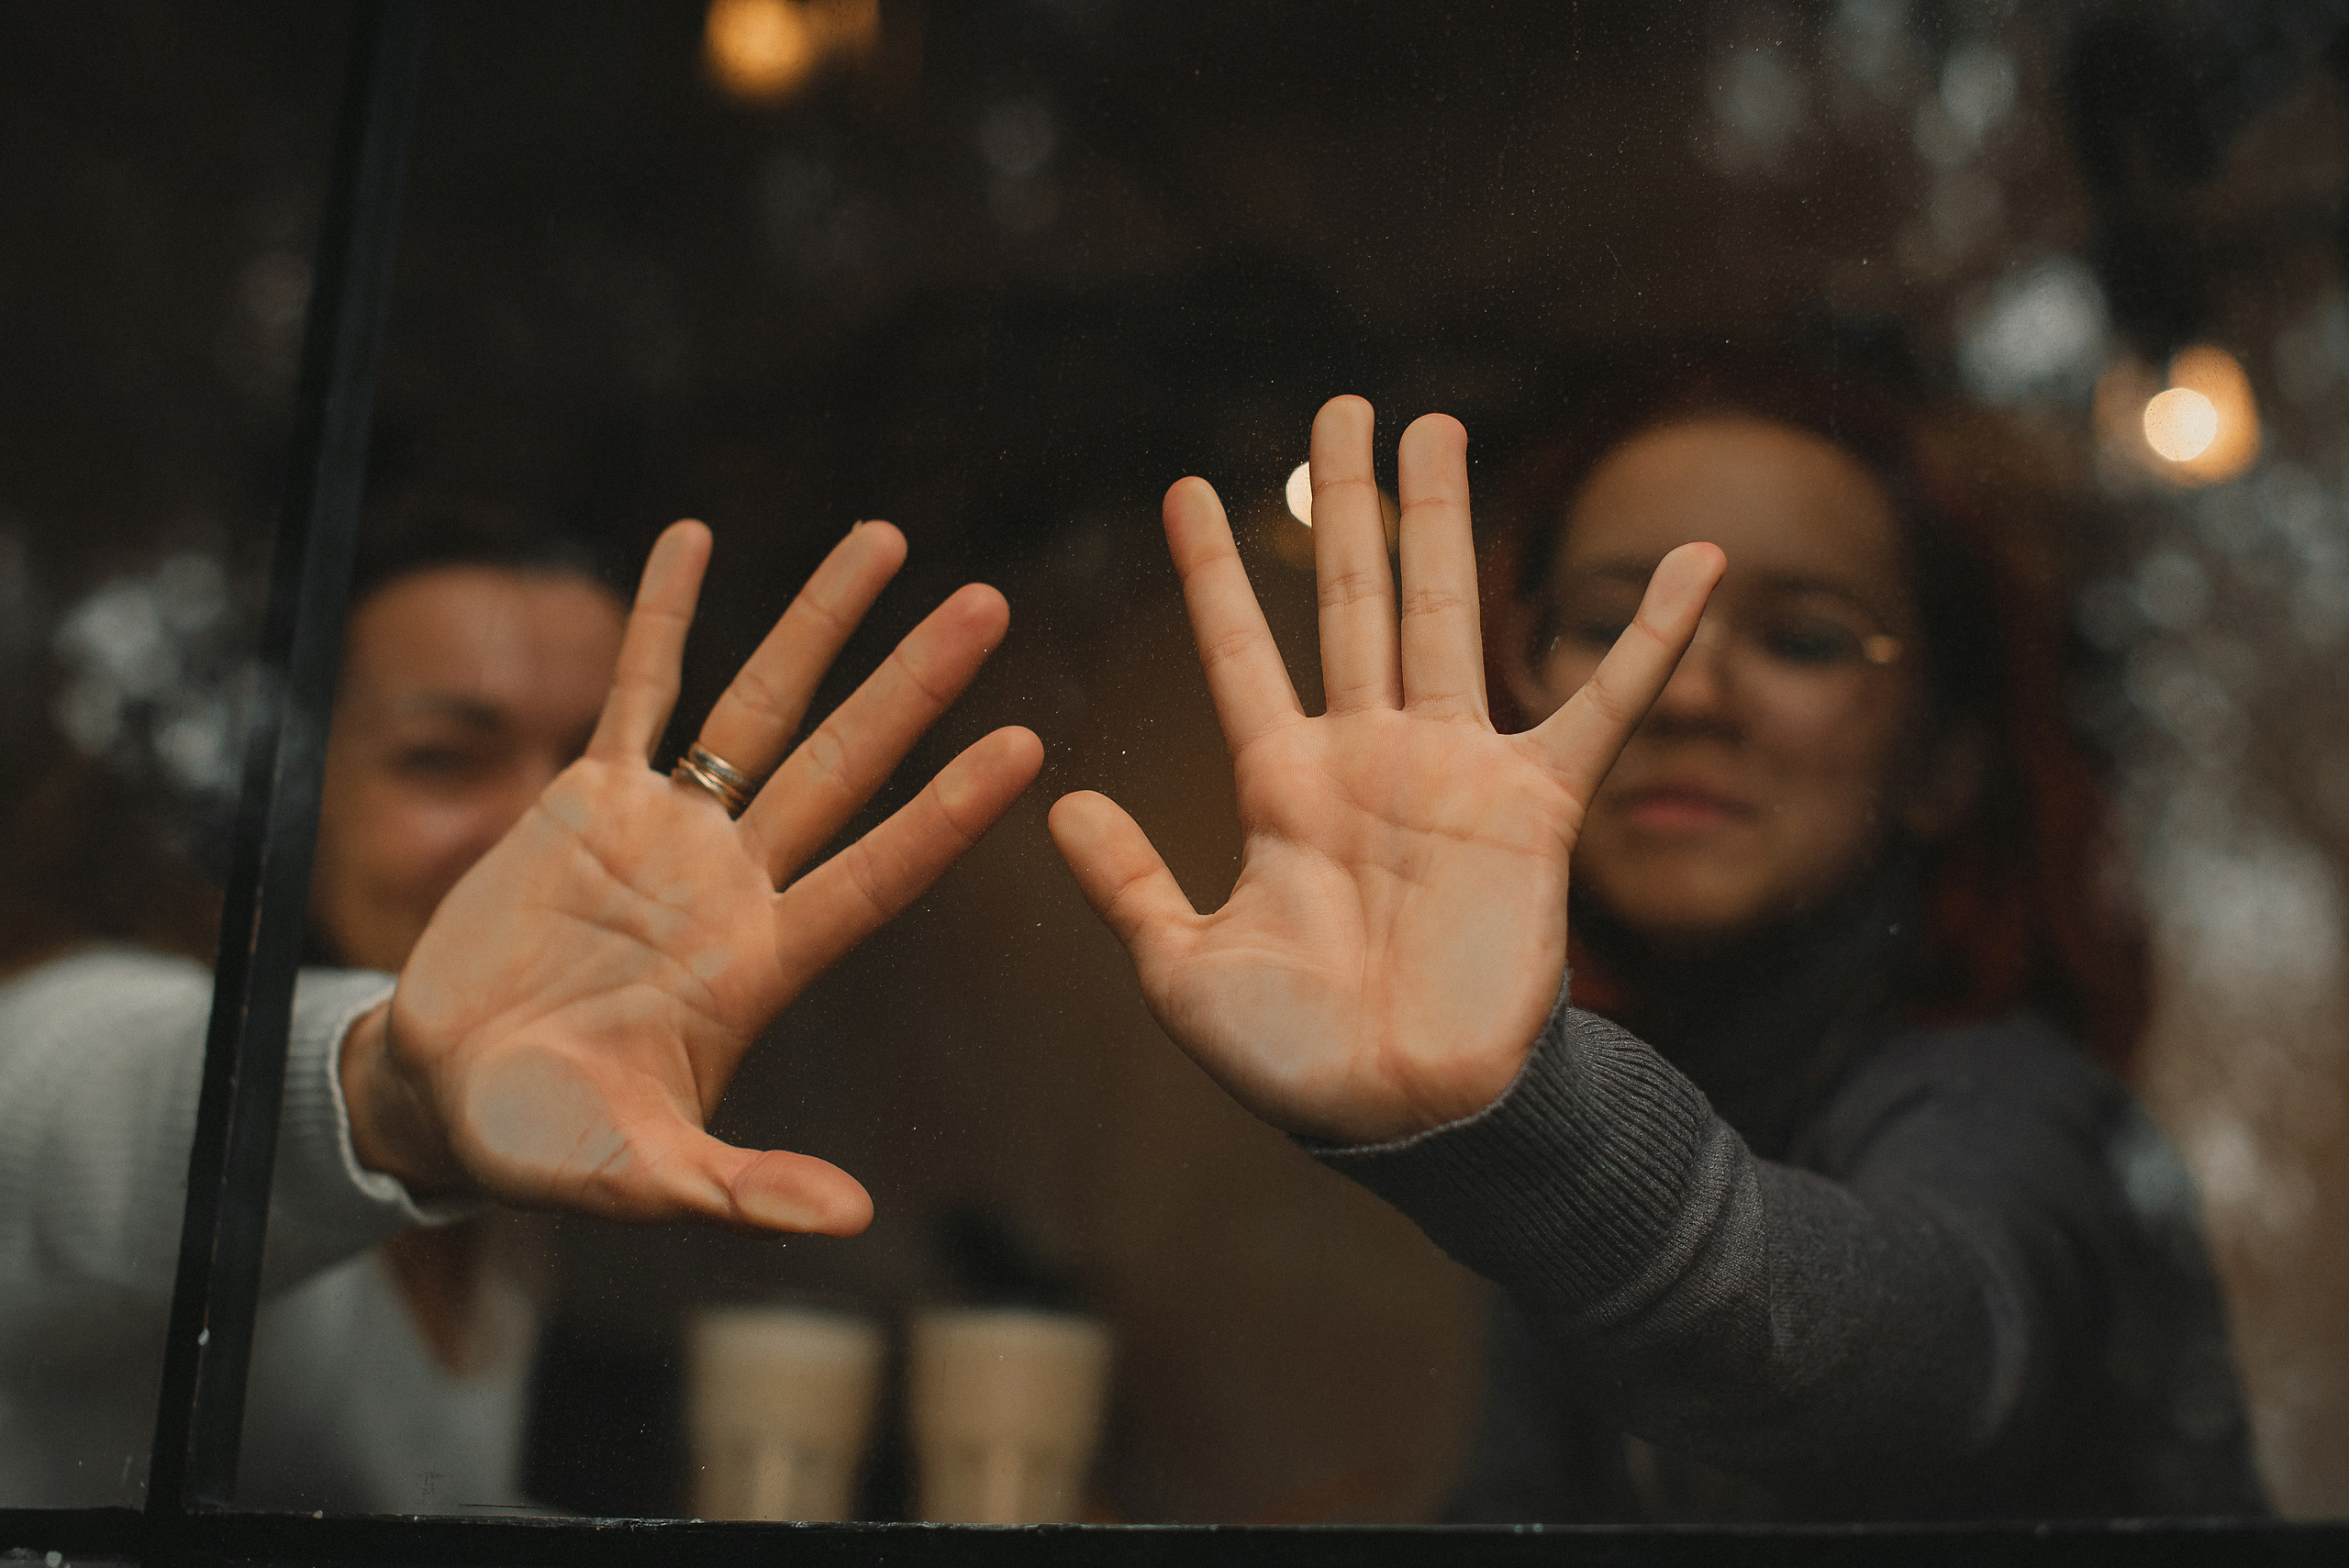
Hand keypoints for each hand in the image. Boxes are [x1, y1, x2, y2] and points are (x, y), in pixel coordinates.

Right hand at [343, 520, 1042, 1234]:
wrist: (442, 1095)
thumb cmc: (546, 1147)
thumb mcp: (643, 1179)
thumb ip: (742, 1191)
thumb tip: (852, 1221)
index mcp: (763, 963)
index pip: (879, 869)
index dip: (950, 810)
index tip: (1028, 744)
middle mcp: (734, 881)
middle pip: (841, 760)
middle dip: (913, 684)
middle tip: (989, 605)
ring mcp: (665, 832)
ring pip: (757, 705)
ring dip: (817, 622)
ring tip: (885, 537)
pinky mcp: (583, 800)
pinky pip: (636, 691)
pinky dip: (663, 617)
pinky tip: (697, 539)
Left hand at [1049, 397, 1719, 1144]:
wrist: (1406, 1115)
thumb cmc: (1292, 1060)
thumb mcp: (1183, 971)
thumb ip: (1129, 882)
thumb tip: (1059, 801)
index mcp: (1282, 785)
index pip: (1238, 652)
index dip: (1212, 572)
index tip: (1184, 486)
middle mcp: (1368, 756)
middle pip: (1348, 599)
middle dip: (1341, 504)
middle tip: (1338, 408)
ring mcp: (1455, 771)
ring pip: (1447, 613)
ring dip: (1443, 520)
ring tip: (1434, 424)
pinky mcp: (1537, 807)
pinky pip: (1604, 704)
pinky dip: (1649, 635)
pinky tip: (1696, 561)